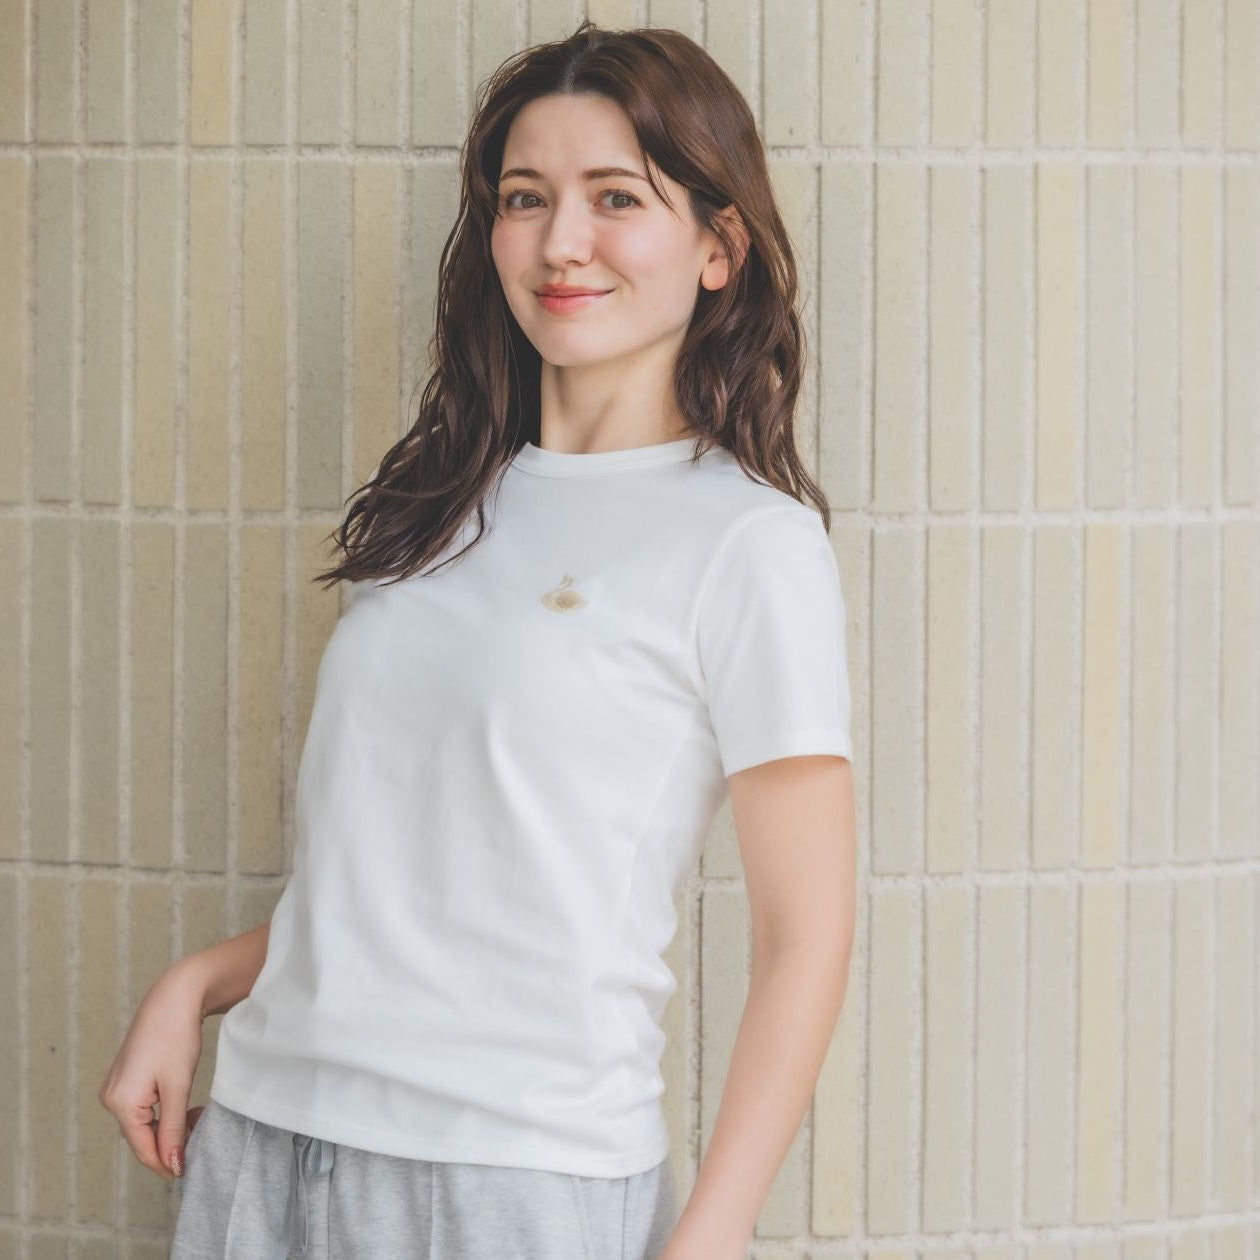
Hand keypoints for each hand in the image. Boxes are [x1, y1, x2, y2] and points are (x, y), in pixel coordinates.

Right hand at [97, 958, 208, 1182]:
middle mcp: (111, 1097)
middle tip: (201, 1136)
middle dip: (170, 1142)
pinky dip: (164, 1113)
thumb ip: (173, 1128)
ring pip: (144, 1124)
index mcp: (119, 1102)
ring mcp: (117, 1087)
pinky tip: (184, 1109)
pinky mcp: (127, 1078)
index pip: (142, 1148)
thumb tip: (172, 1165)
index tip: (190, 1169)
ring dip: (169, 1127)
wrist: (174, 996)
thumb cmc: (176, 1036)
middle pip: (142, 1137)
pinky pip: (143, 1108)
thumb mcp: (178, 1087)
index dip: (167, 1162)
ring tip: (196, 1118)